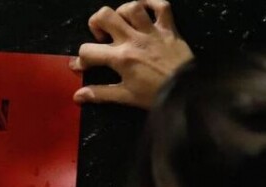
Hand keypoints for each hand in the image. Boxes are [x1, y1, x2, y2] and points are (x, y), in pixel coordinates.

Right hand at [73, 0, 192, 108]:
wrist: (187, 91)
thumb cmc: (155, 95)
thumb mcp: (126, 97)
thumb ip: (100, 94)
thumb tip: (78, 96)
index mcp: (121, 58)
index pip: (89, 50)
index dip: (81, 58)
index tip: (82, 65)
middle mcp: (133, 39)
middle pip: (106, 16)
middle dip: (96, 22)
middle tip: (102, 35)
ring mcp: (152, 31)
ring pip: (132, 7)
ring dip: (122, 12)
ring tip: (122, 23)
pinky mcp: (168, 28)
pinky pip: (161, 5)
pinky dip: (152, 3)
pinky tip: (145, 10)